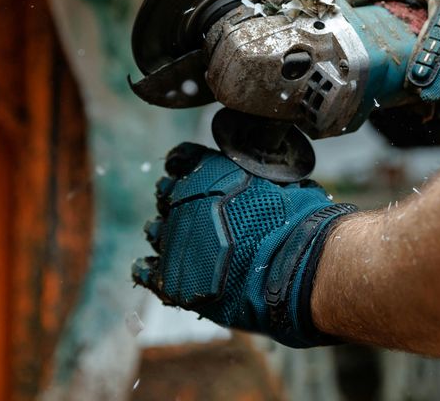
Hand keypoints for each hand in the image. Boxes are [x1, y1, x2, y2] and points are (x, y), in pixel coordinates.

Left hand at [132, 143, 355, 347]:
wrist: (290, 267)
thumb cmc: (294, 222)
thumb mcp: (282, 181)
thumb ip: (257, 176)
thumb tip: (261, 175)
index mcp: (208, 172)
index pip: (182, 159)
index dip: (185, 167)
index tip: (188, 173)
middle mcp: (183, 201)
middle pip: (166, 194)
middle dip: (174, 200)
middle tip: (188, 211)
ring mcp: (174, 240)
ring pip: (155, 230)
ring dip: (163, 232)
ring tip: (174, 240)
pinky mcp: (172, 279)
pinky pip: (145, 271)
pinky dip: (145, 268)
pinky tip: (147, 267)